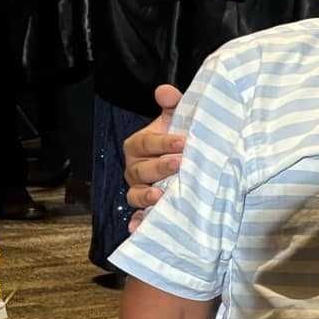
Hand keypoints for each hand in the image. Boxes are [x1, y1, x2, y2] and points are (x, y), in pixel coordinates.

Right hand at [124, 84, 184, 223]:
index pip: (146, 143)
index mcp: (137, 145)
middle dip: (160, 167)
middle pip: (141, 170)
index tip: (183, 141)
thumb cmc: (178, 138)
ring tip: (160, 196)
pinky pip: (138, 217)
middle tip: (180, 164)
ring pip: (136, 194)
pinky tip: (139, 227)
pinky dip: (137, 222)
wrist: (185, 159)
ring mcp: (138, 190)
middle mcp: (133, 169)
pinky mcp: (144, 209)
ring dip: (147, 196)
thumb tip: (165, 91)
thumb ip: (172, 104)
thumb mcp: (176, 119)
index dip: (163, 142)